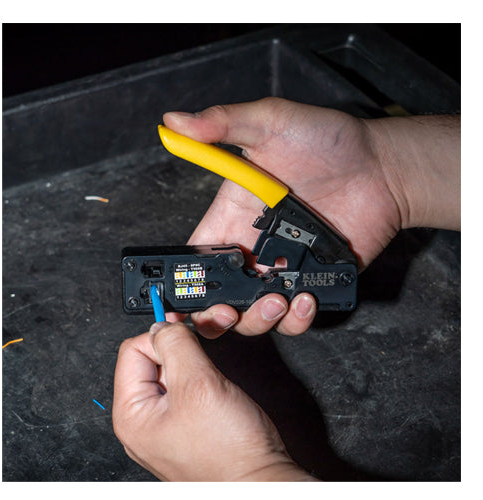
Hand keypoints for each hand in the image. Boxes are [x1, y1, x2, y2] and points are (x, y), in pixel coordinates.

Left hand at [112, 321, 314, 480]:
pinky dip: (201, 375)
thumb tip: (163, 325)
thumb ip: (176, 346)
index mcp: (132, 415)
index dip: (161, 335)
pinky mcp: (186, 423)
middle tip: (202, 346)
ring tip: (212, 373)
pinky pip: (186, 387)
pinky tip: (215, 385)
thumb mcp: (199, 384)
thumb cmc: (229, 452)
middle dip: (180, 347)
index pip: (133, 350)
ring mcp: (166, 423)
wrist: (260, 479)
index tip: (185, 330)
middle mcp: (144, 421)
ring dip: (193, 360)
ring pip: (172, 371)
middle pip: (151, 360)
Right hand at [163, 98, 400, 336]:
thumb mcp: (270, 122)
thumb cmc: (328, 141)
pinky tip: (305, 299)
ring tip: (277, 300)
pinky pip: (295, 317)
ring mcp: (282, 269)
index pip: (196, 257)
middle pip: (218, 296)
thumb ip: (222, 123)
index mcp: (231, 217)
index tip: (181, 294)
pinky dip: (296, 320)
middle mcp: (253, 248)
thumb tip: (173, 122)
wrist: (383, 166)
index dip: (184, 280)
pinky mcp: (312, 282)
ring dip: (257, 319)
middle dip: (214, 315)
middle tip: (227, 311)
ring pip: (254, 315)